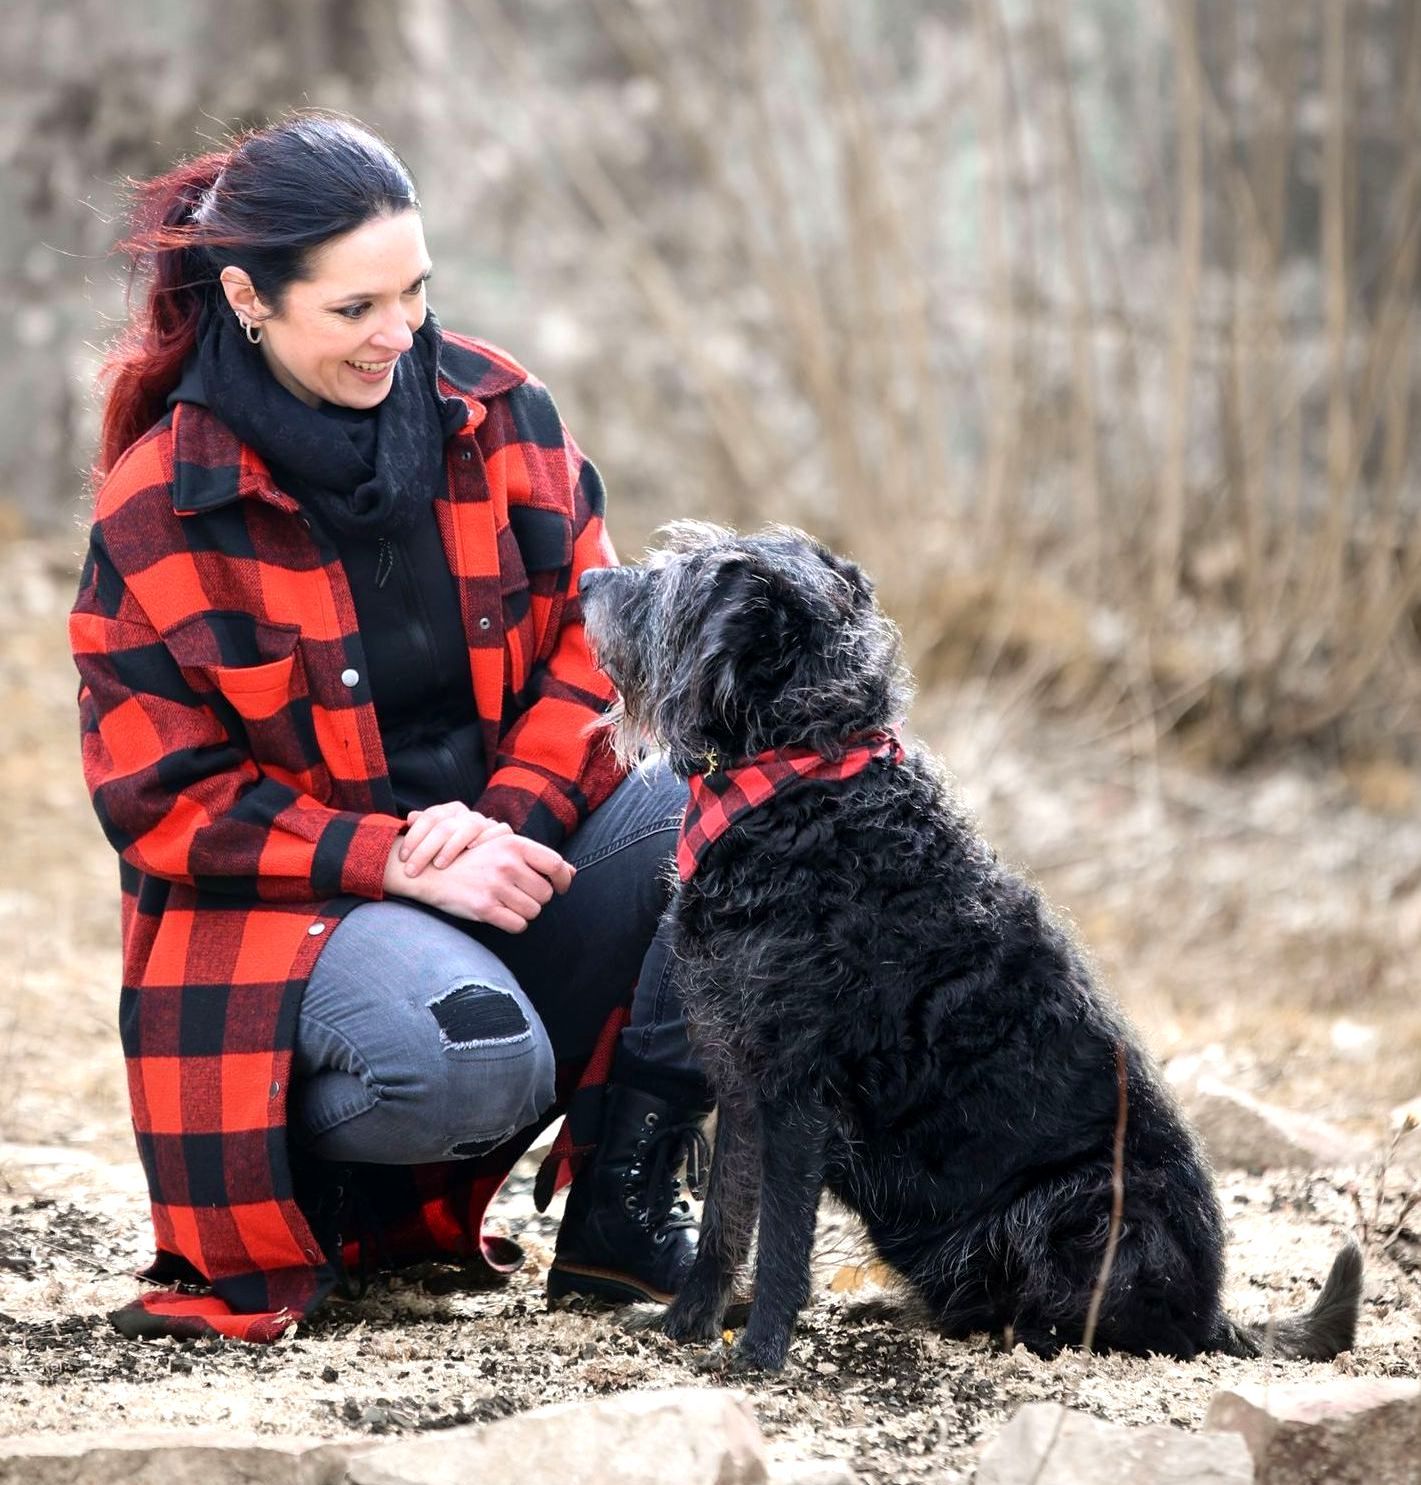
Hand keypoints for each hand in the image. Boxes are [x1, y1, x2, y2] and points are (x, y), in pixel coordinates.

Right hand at [384, 830, 575, 933]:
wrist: (429, 871)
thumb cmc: (471, 860)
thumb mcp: (502, 849)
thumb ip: (537, 859)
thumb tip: (572, 872)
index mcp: (514, 844)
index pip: (556, 864)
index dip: (564, 880)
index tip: (561, 888)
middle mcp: (507, 863)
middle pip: (545, 894)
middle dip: (536, 899)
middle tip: (517, 895)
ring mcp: (496, 885)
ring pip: (533, 912)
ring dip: (523, 912)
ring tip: (504, 903)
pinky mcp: (484, 907)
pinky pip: (517, 925)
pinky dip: (513, 924)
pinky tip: (499, 914)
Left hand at [398, 802, 512, 877]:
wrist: (485, 862)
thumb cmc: (450, 854)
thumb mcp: (434, 842)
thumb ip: (422, 829)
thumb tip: (411, 817)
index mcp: (451, 811)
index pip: (430, 817)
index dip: (414, 836)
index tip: (403, 857)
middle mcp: (468, 815)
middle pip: (445, 825)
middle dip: (425, 849)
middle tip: (411, 870)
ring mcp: (487, 823)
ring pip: (470, 826)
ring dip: (452, 845)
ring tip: (439, 864)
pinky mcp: (504, 834)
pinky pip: (500, 830)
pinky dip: (486, 837)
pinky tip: (472, 849)